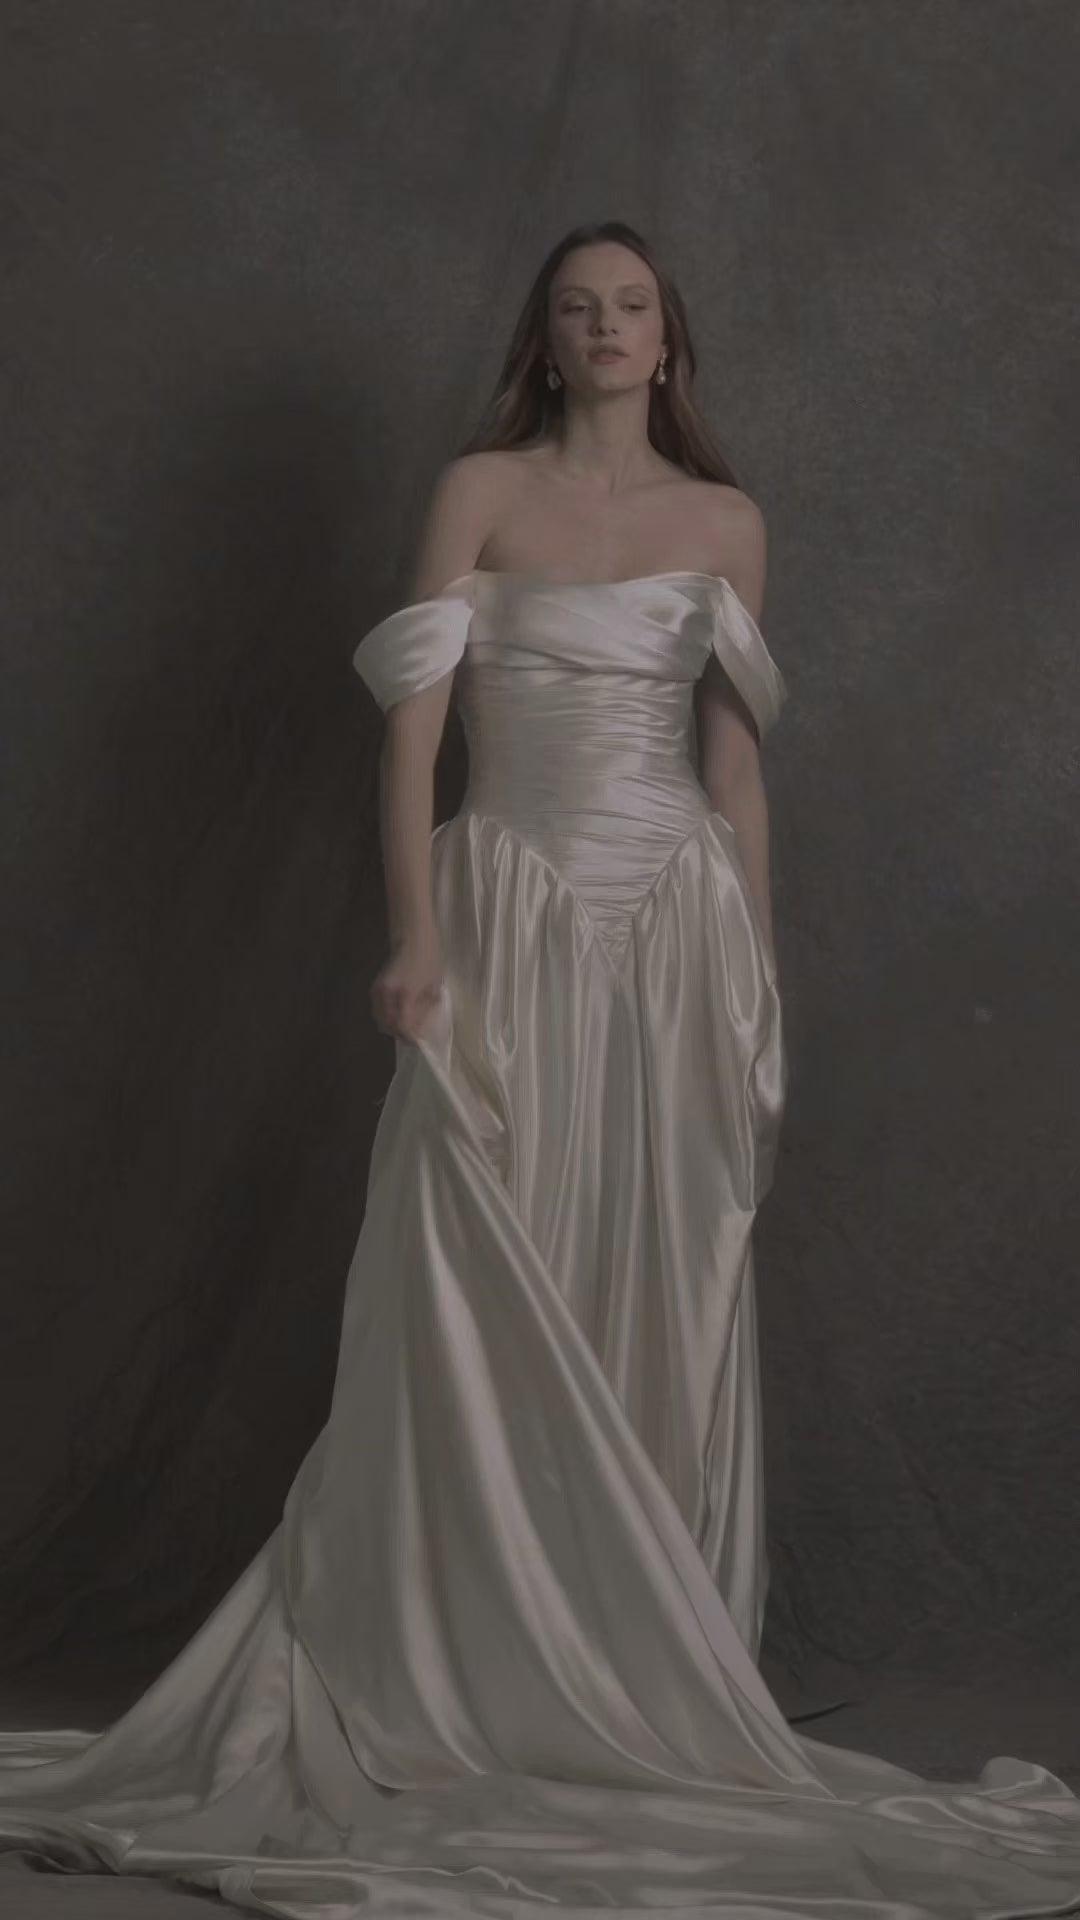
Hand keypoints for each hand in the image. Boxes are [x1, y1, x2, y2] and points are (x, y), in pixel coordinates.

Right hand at [371, 923, 443, 1042]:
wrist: (412, 938)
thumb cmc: (429, 959)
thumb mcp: (433, 987)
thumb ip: (425, 1010)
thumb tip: (420, 1029)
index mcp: (405, 996)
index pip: (403, 1028)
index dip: (410, 1038)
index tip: (418, 1042)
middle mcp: (387, 996)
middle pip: (389, 1027)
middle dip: (401, 1034)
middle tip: (414, 1035)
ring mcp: (378, 992)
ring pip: (380, 1020)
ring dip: (392, 1026)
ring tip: (407, 1025)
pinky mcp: (374, 988)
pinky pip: (377, 1010)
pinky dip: (387, 1016)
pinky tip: (399, 1013)